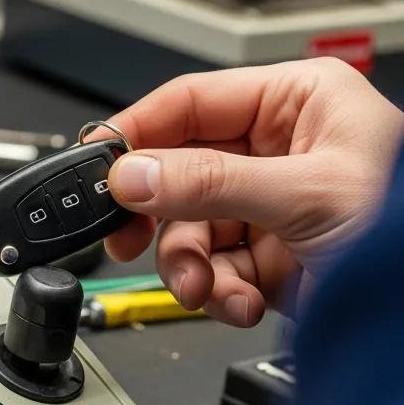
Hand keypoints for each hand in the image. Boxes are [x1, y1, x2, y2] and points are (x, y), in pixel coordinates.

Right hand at [101, 58, 403, 326]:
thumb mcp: (305, 194)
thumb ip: (209, 182)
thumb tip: (133, 175)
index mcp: (294, 103)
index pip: (191, 103)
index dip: (138, 132)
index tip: (98, 164)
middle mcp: (276, 150)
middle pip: (178, 172)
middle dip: (159, 215)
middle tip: (124, 236)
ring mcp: (269, 206)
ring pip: (189, 227)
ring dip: (189, 265)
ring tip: (205, 287)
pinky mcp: (267, 256)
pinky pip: (212, 267)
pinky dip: (216, 292)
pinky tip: (239, 301)